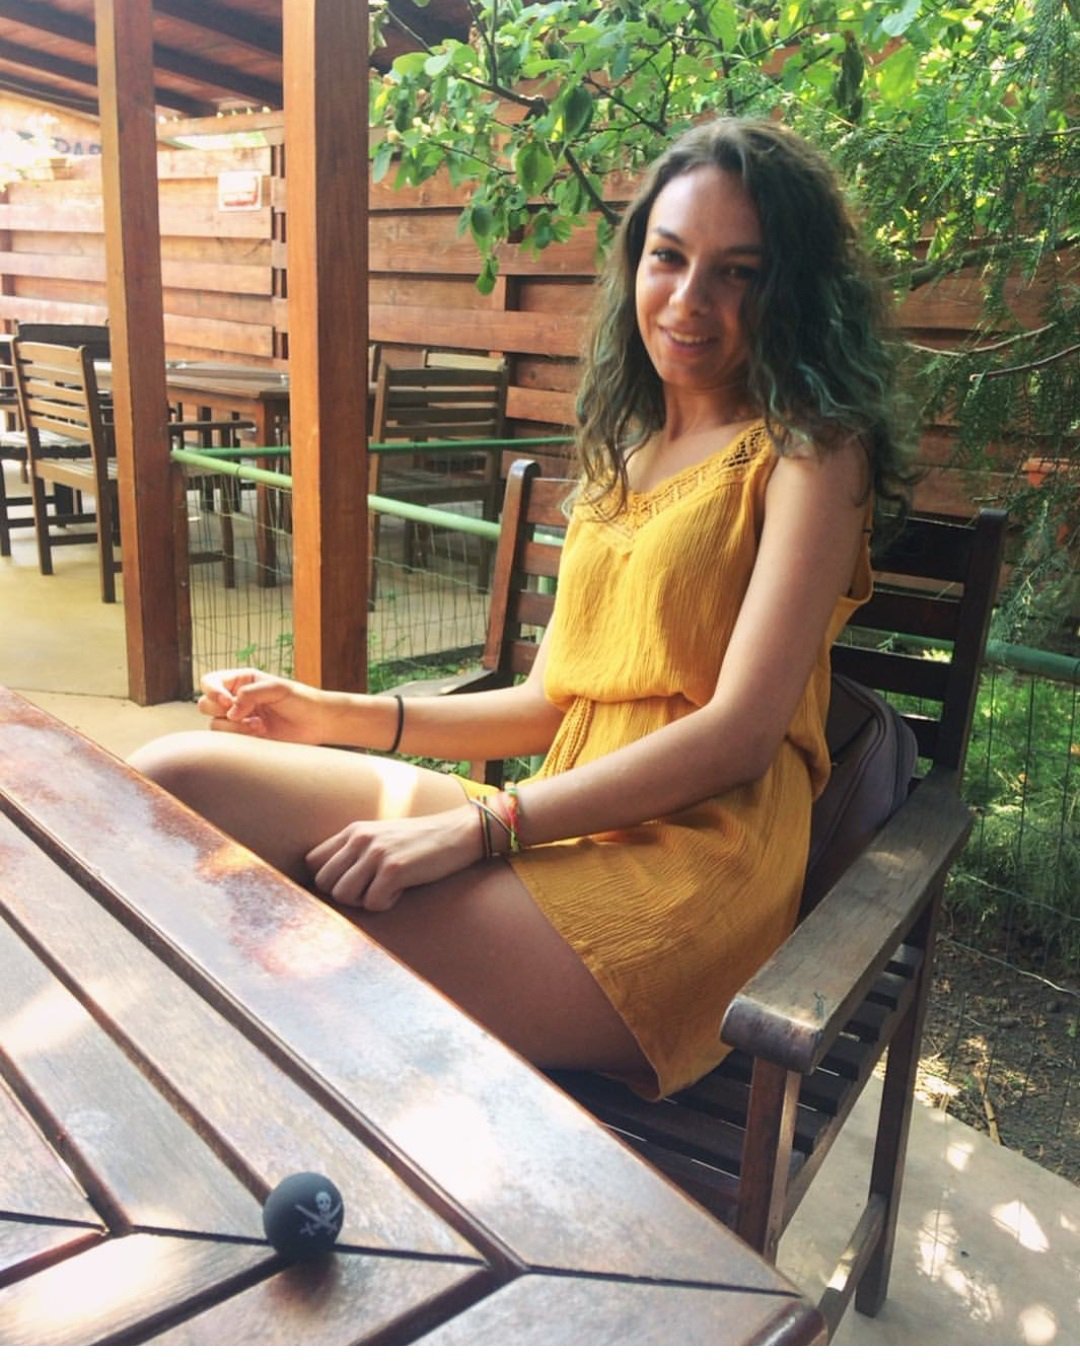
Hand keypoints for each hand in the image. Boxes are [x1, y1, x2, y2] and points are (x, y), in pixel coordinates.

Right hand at [198, 669, 325, 743]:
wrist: (317, 722)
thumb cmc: (300, 699)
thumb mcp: (277, 688)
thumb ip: (251, 694)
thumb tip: (230, 711)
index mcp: (241, 680)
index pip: (210, 681)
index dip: (212, 691)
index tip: (228, 702)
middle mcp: (235, 698)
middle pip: (206, 704)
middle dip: (222, 711)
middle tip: (243, 714)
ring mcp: (238, 719)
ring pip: (215, 724)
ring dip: (234, 726)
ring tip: (259, 725)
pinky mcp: (244, 737)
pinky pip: (228, 739)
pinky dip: (241, 736)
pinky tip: (261, 732)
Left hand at [306, 805, 483, 911]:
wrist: (458, 833)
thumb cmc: (420, 841)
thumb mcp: (381, 836)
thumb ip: (355, 851)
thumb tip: (328, 882)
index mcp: (354, 831)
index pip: (313, 862)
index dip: (327, 880)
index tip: (349, 885)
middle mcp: (361, 839)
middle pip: (324, 882)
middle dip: (344, 895)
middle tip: (369, 891)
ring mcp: (377, 853)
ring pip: (344, 895)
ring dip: (363, 901)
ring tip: (385, 890)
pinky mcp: (395, 869)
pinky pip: (372, 903)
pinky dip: (386, 904)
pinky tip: (401, 891)